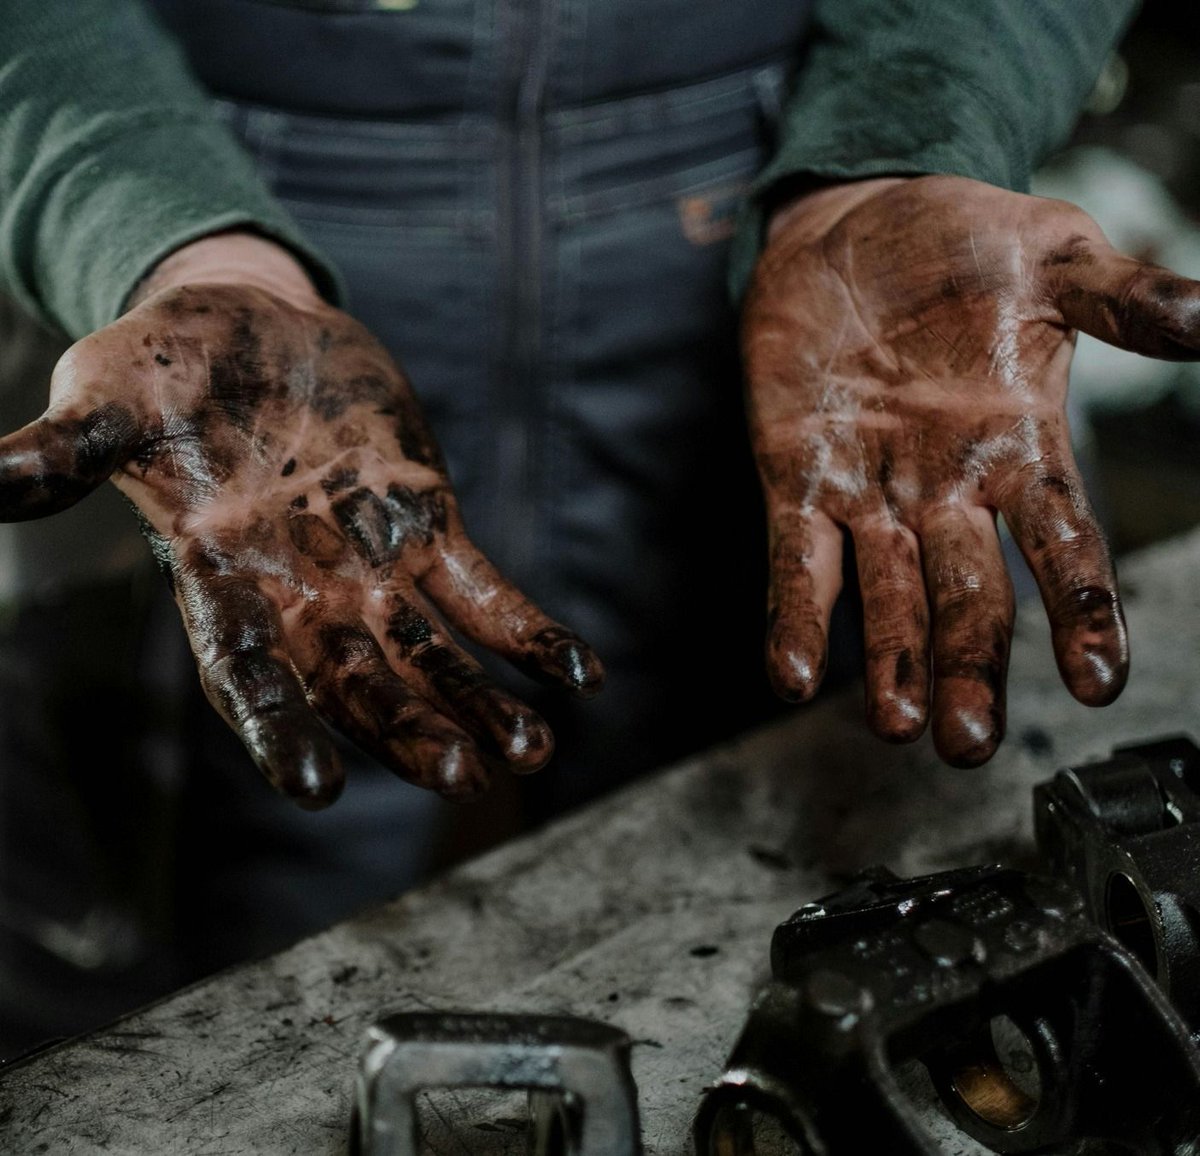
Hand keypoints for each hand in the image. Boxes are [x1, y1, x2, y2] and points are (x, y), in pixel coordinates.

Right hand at [0, 233, 602, 806]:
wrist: (244, 321)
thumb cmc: (161, 366)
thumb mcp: (105, 398)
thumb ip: (64, 452)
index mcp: (221, 578)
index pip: (251, 674)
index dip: (280, 730)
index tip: (318, 788)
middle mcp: (302, 592)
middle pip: (361, 684)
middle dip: (408, 730)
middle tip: (459, 778)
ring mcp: (372, 564)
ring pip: (433, 656)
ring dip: (482, 704)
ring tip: (533, 753)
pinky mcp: (428, 524)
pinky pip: (487, 593)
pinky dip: (531, 633)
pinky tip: (583, 677)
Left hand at [745, 175, 1199, 766]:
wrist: (852, 222)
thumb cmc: (961, 243)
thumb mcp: (1053, 257)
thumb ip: (1123, 298)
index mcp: (1020, 447)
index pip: (1062, 546)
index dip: (1081, 613)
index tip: (1099, 680)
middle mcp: (948, 490)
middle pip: (969, 596)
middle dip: (968, 667)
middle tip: (970, 741)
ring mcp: (870, 493)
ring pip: (886, 596)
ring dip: (890, 662)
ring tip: (898, 725)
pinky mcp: (797, 481)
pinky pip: (796, 561)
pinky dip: (795, 614)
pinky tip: (790, 672)